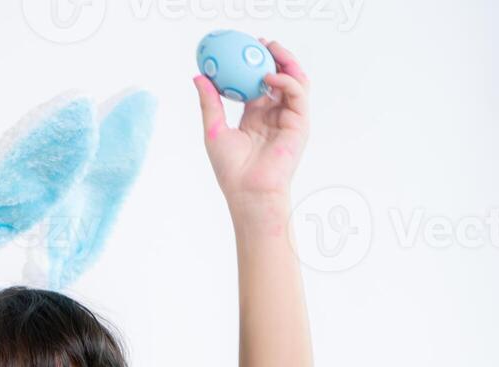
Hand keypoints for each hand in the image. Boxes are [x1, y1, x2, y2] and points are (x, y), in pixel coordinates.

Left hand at [194, 38, 310, 208]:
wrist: (248, 191)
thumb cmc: (231, 169)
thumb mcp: (214, 130)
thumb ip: (210, 103)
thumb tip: (198, 77)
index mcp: (256, 117)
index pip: (259, 83)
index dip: (254, 64)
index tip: (243, 48)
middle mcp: (274, 116)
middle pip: (280, 78)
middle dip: (274, 56)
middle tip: (261, 42)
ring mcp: (289, 119)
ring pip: (294, 81)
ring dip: (285, 61)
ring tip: (269, 49)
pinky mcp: (300, 124)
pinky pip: (298, 94)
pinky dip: (286, 81)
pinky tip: (269, 76)